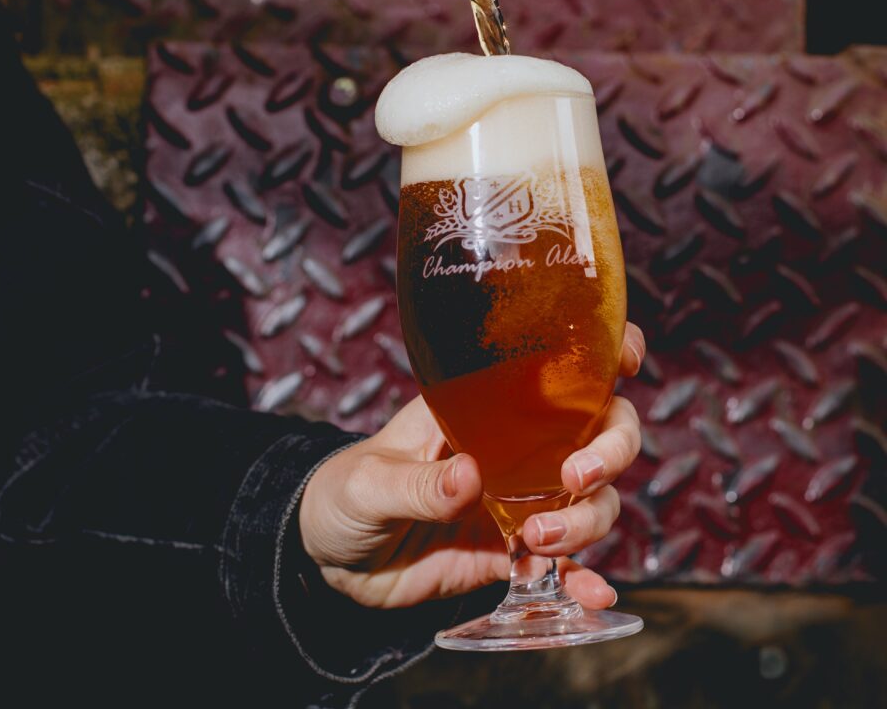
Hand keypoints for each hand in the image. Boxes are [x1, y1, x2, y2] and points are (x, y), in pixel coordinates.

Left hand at [299, 322, 644, 609]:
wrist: (328, 560)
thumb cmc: (342, 493)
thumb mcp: (369, 481)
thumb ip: (417, 483)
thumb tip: (470, 477)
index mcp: (479, 404)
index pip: (550, 369)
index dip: (601, 358)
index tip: (626, 361)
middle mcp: (512, 444)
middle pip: (596, 432)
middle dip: (608, 450)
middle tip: (578, 476)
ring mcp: (518, 497)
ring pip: (591, 498)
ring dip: (588, 518)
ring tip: (539, 542)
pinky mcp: (511, 550)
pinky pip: (563, 562)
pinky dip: (583, 576)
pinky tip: (592, 595)